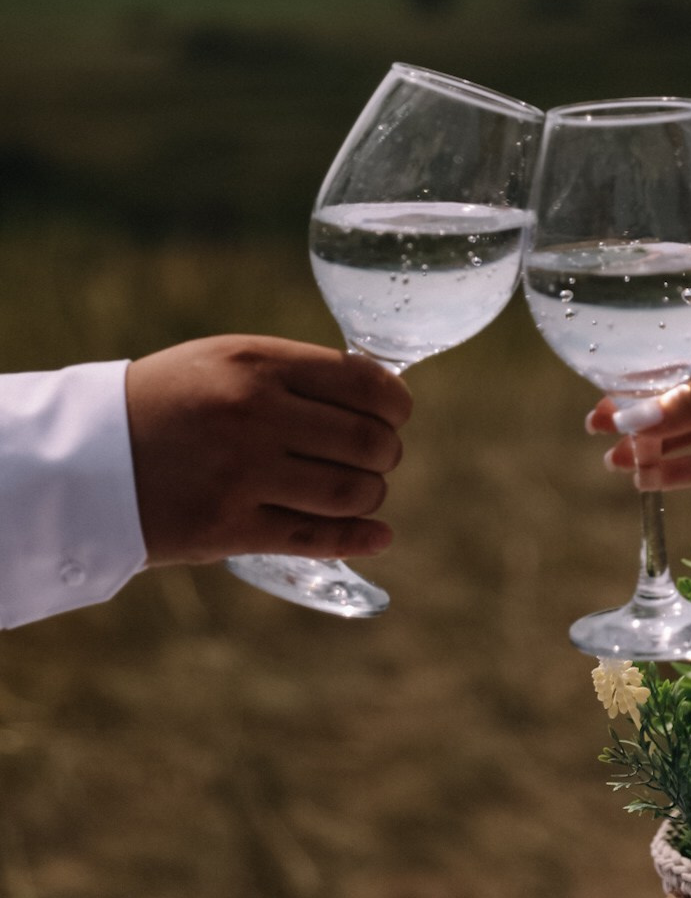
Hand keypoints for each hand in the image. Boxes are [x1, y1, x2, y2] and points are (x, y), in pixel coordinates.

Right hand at [126, 336, 412, 563]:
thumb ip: (296, 373)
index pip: (365, 383)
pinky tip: (378, 534)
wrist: (86, 457)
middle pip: (367, 441)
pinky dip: (359, 537)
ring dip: (371, 494)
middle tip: (378, 456)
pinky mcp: (228, 528)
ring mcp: (242, 474)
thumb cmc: (168, 401)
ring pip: (351, 492)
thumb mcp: (226, 359)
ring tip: (362, 489)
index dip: (396, 404)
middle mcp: (254, 415)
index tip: (396, 414)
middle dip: (386, 452)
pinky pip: (315, 537)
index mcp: (258, 364)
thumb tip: (378, 391)